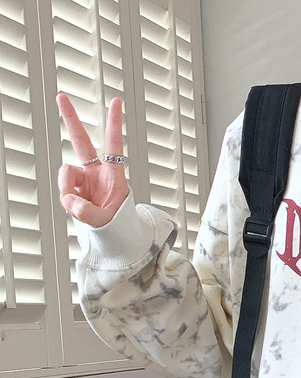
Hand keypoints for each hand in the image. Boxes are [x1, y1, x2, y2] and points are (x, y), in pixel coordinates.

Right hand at [55, 93, 129, 227]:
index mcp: (113, 176)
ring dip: (67, 190)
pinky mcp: (74, 188)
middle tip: (61, 97)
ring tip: (78, 206)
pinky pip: (63, 189)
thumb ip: (88, 213)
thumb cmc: (118, 226)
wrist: (113, 236)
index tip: (116, 102)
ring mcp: (84, 180)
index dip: (114, 124)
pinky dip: (66, 200)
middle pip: (81, 142)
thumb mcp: (107, 222)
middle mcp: (97, 174)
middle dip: (71, 119)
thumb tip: (71, 201)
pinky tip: (75, 207)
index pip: (113, 146)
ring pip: (65, 174)